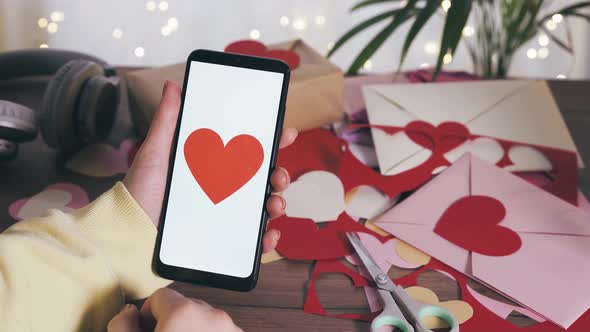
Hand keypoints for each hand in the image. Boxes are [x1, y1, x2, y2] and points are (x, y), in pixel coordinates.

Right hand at [107, 287, 240, 331]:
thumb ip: (123, 326)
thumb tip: (127, 312)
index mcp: (184, 312)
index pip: (161, 296)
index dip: (149, 314)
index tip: (146, 330)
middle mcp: (213, 316)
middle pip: (185, 307)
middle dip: (173, 323)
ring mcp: (231, 329)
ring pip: (206, 321)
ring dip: (193, 331)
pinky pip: (221, 331)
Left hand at [123, 81, 296, 253]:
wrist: (128, 238)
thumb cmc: (138, 196)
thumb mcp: (154, 154)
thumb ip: (167, 121)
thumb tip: (173, 85)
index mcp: (209, 167)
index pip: (246, 151)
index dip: (269, 142)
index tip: (284, 133)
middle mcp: (219, 190)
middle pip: (261, 180)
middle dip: (280, 175)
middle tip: (279, 176)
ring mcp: (222, 216)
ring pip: (262, 208)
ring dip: (278, 203)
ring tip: (273, 204)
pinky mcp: (222, 241)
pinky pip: (252, 240)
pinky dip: (267, 238)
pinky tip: (268, 233)